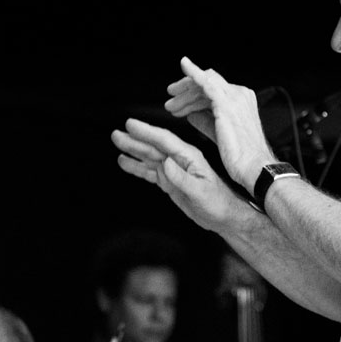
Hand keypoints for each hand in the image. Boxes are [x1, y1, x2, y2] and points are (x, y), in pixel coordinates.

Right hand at [111, 118, 250, 231]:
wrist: (224, 216)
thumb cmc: (218, 203)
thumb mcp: (200, 192)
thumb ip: (181, 179)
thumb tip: (165, 163)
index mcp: (189, 157)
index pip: (164, 140)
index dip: (147, 132)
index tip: (130, 125)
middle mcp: (179, 160)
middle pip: (153, 147)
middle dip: (134, 140)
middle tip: (116, 134)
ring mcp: (173, 170)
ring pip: (149, 157)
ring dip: (133, 150)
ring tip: (117, 143)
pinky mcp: (170, 181)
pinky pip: (150, 171)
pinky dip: (137, 166)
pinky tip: (125, 162)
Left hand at [164, 56, 275, 188]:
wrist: (253, 167)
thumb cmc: (240, 156)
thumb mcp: (218, 133)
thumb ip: (205, 121)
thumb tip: (191, 114)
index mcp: (241, 101)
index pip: (214, 89)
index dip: (194, 94)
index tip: (179, 102)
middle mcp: (240, 95)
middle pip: (207, 83)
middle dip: (186, 91)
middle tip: (170, 101)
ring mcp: (234, 97)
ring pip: (203, 84)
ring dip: (184, 93)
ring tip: (171, 106)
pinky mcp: (226, 102)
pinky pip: (207, 82)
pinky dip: (194, 72)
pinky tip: (185, 65)